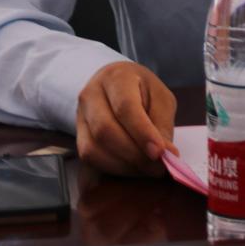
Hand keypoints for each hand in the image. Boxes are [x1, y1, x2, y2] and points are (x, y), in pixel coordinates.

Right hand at [76, 61, 177, 175]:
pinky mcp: (78, 136)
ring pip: (94, 148)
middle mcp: (92, 94)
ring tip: (147, 168)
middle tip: (158, 166)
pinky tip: (131, 167)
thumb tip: (166, 155)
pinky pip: (90, 158)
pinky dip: (113, 168)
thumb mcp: (160, 98)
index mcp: (116, 77)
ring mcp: (80, 115)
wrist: (115, 86)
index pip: (125, 106)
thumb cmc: (142, 90)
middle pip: (105, 130)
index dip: (142, 132)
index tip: (159, 152)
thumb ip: (162, 124)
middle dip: (134, 154)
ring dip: (124, 165)